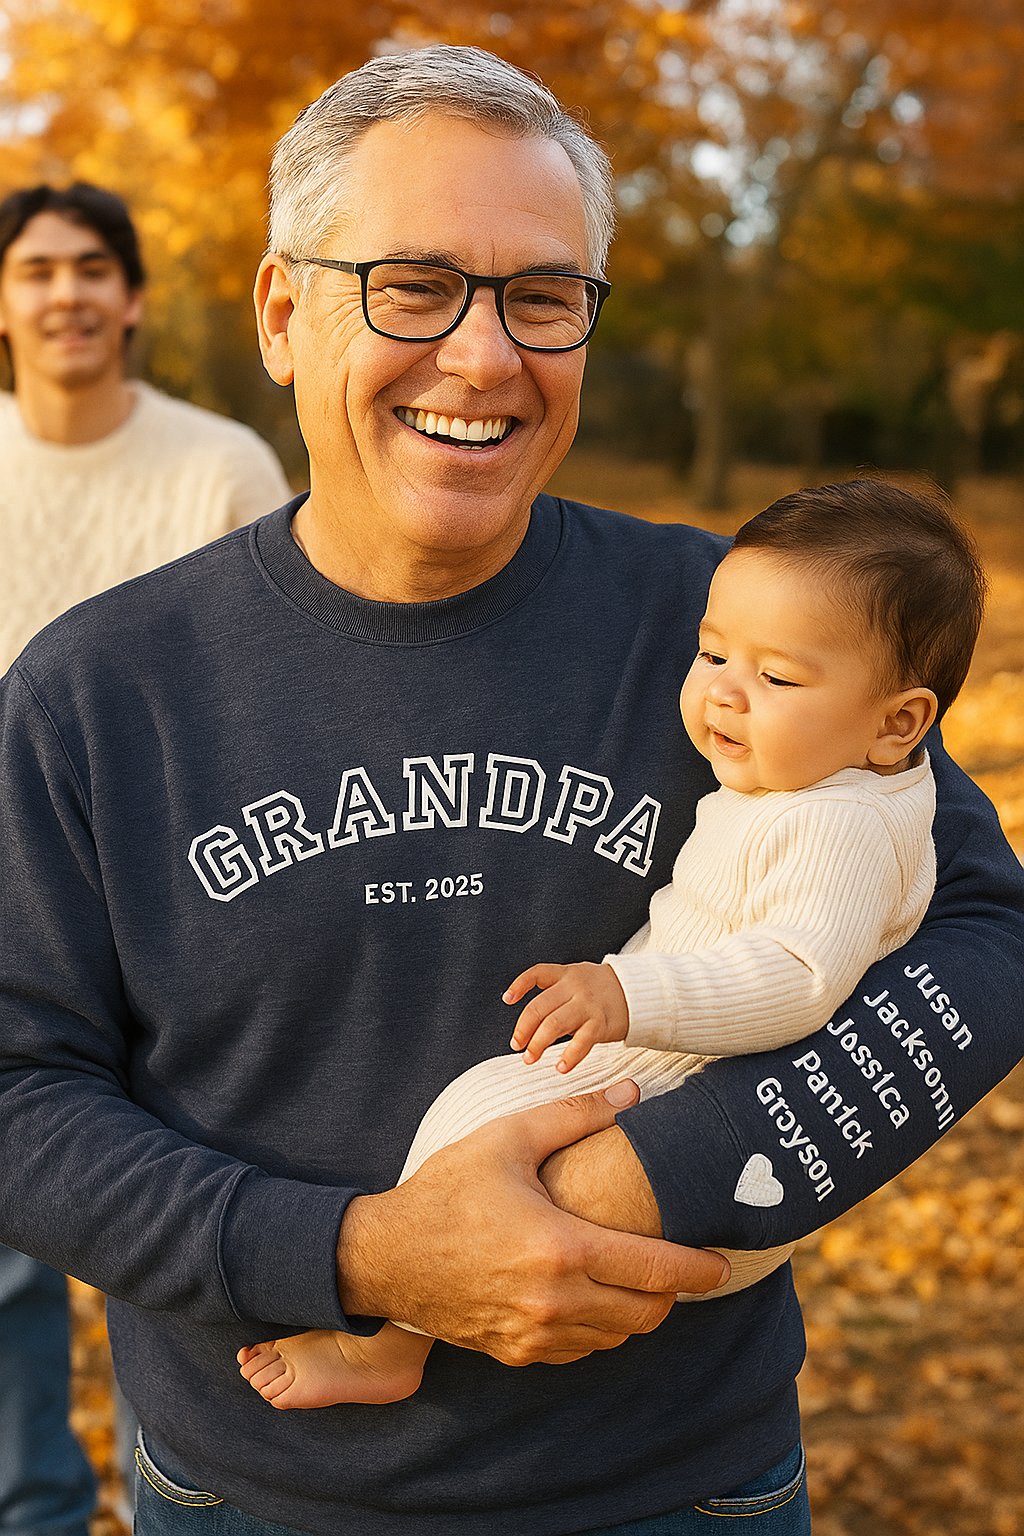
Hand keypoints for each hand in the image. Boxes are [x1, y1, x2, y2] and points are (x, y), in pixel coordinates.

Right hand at [336, 1083, 729, 1366]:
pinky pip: (580, 1349)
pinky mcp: (517, 1352)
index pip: (656, 1270)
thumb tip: (631, 1094)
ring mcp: (536, 1335)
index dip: (698, 1269)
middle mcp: (555, 1301)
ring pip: (616, 1337)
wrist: (384, 1257)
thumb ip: (574, 1115)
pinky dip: (598, 1327)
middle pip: (646, 1313)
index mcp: (561, 1248)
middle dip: (671, 1292)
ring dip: (635, 1310)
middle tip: (677, 1265)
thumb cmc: (447, 1191)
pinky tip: (589, 1294)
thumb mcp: (508, 1139)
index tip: (721, 1263)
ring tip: (634, 1275)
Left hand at [504, 961, 628, 1069]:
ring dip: (537, 1044)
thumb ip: (558, 989)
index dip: (520, 985)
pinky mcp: (602, 1023)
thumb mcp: (580, 977)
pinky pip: (581, 1042)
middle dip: (523, 1029)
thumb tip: (532, 1015)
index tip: (507, 999)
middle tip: (517, 1045)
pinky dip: (568, 1057)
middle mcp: (575, 987)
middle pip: (538, 1007)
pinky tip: (560, 1068)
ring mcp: (588, 1005)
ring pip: (553, 1025)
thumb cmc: (604, 989)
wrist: (642, 992)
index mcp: (566, 974)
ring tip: (530, 1058)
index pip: (537, 973)